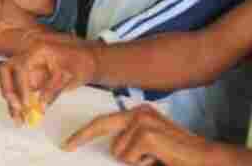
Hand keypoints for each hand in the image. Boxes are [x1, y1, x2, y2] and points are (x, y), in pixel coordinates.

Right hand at [0, 42, 96, 122]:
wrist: (87, 60)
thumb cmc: (81, 64)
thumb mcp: (70, 76)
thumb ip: (53, 89)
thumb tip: (40, 105)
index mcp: (37, 50)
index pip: (21, 67)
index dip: (21, 86)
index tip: (27, 104)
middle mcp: (27, 56)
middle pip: (6, 70)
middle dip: (8, 90)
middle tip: (17, 108)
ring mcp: (27, 66)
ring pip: (9, 81)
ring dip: (11, 100)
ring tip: (18, 119)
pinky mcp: (29, 76)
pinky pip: (18, 88)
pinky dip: (18, 101)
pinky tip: (20, 115)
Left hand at [64, 104, 217, 165]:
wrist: (207, 159)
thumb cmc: (177, 155)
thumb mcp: (148, 144)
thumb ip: (129, 141)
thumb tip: (106, 147)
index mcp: (138, 113)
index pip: (105, 121)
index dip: (85, 132)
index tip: (68, 143)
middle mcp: (138, 113)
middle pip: (103, 129)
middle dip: (83, 137)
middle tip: (67, 146)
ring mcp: (142, 122)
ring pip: (118, 151)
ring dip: (134, 160)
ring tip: (155, 159)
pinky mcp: (146, 135)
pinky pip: (129, 157)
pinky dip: (142, 164)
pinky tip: (158, 159)